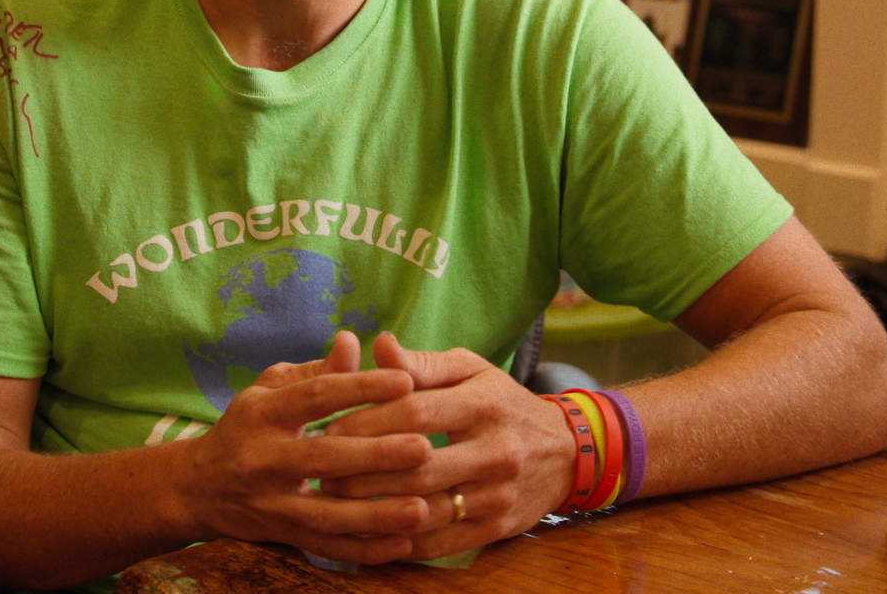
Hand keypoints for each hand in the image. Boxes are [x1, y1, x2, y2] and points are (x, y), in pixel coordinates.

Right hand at [177, 331, 437, 563]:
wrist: (197, 487)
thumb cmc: (247, 427)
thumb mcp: (269, 390)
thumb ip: (315, 372)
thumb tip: (351, 341)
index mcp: (262, 413)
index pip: (314, 396)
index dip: (359, 387)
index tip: (405, 381)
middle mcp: (263, 458)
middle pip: (321, 457)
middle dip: (374, 455)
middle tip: (424, 447)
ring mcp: (270, 503)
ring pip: (325, 514)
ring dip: (376, 515)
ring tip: (422, 508)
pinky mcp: (281, 535)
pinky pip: (326, 547)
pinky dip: (364, 550)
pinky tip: (402, 543)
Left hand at [321, 332, 575, 559]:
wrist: (567, 452)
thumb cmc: (503, 403)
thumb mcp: (471, 370)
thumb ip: (422, 363)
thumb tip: (377, 343)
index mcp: (484, 404)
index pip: (417, 413)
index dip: (368, 420)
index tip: (329, 427)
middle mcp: (495, 450)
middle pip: (417, 467)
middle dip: (362, 471)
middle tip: (320, 471)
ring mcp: (498, 494)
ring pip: (427, 509)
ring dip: (375, 511)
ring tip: (334, 504)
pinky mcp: (497, 528)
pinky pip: (442, 543)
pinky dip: (401, 543)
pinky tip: (369, 534)